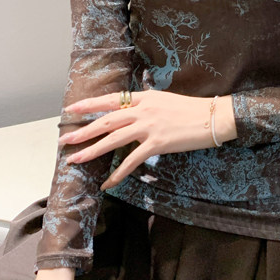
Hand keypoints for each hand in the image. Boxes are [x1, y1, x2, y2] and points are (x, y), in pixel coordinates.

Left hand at [59, 90, 237, 189]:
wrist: (213, 117)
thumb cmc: (192, 109)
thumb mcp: (165, 100)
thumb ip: (146, 105)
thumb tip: (131, 112)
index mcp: (144, 97)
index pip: (110, 100)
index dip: (88, 105)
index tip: (70, 109)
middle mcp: (143, 110)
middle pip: (106, 121)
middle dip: (83, 131)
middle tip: (65, 140)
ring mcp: (149, 127)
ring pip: (113, 139)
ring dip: (92, 150)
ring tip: (76, 159)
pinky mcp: (158, 143)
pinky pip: (132, 160)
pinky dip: (118, 173)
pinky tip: (107, 182)